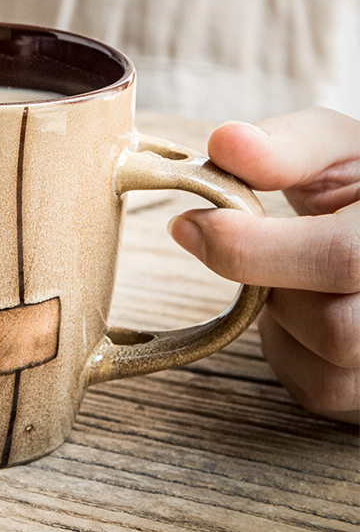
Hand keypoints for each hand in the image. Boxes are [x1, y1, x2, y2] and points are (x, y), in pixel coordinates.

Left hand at [168, 108, 359, 423]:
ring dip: (283, 317)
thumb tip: (224, 144)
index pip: (343, 258)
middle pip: (335, 328)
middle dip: (271, 283)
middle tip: (250, 245)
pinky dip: (291, 347)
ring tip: (296, 271)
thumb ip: (289, 145)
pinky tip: (306, 305)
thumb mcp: (340, 149)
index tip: (189, 223)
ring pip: (324, 365)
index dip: (252, 247)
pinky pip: (316, 388)